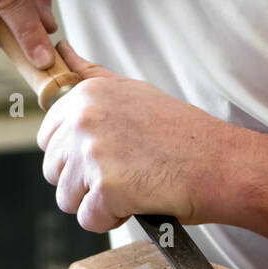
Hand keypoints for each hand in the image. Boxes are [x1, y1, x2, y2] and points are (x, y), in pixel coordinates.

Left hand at [37, 43, 234, 232]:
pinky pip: (89, 220)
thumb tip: (61, 48)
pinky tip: (137, 201)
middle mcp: (84, 120)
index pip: (49, 138)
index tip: (109, 156)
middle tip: (125, 174)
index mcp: (87, 95)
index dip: (76, 156)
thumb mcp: (134, 91)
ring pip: (66, 199)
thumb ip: (92, 77)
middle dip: (84, 182)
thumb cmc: (183, 135)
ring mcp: (93, 153)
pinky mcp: (106, 188)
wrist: (219, 164)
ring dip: (96, 203)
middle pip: (54, 171)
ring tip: (132, 188)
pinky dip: (112, 220)